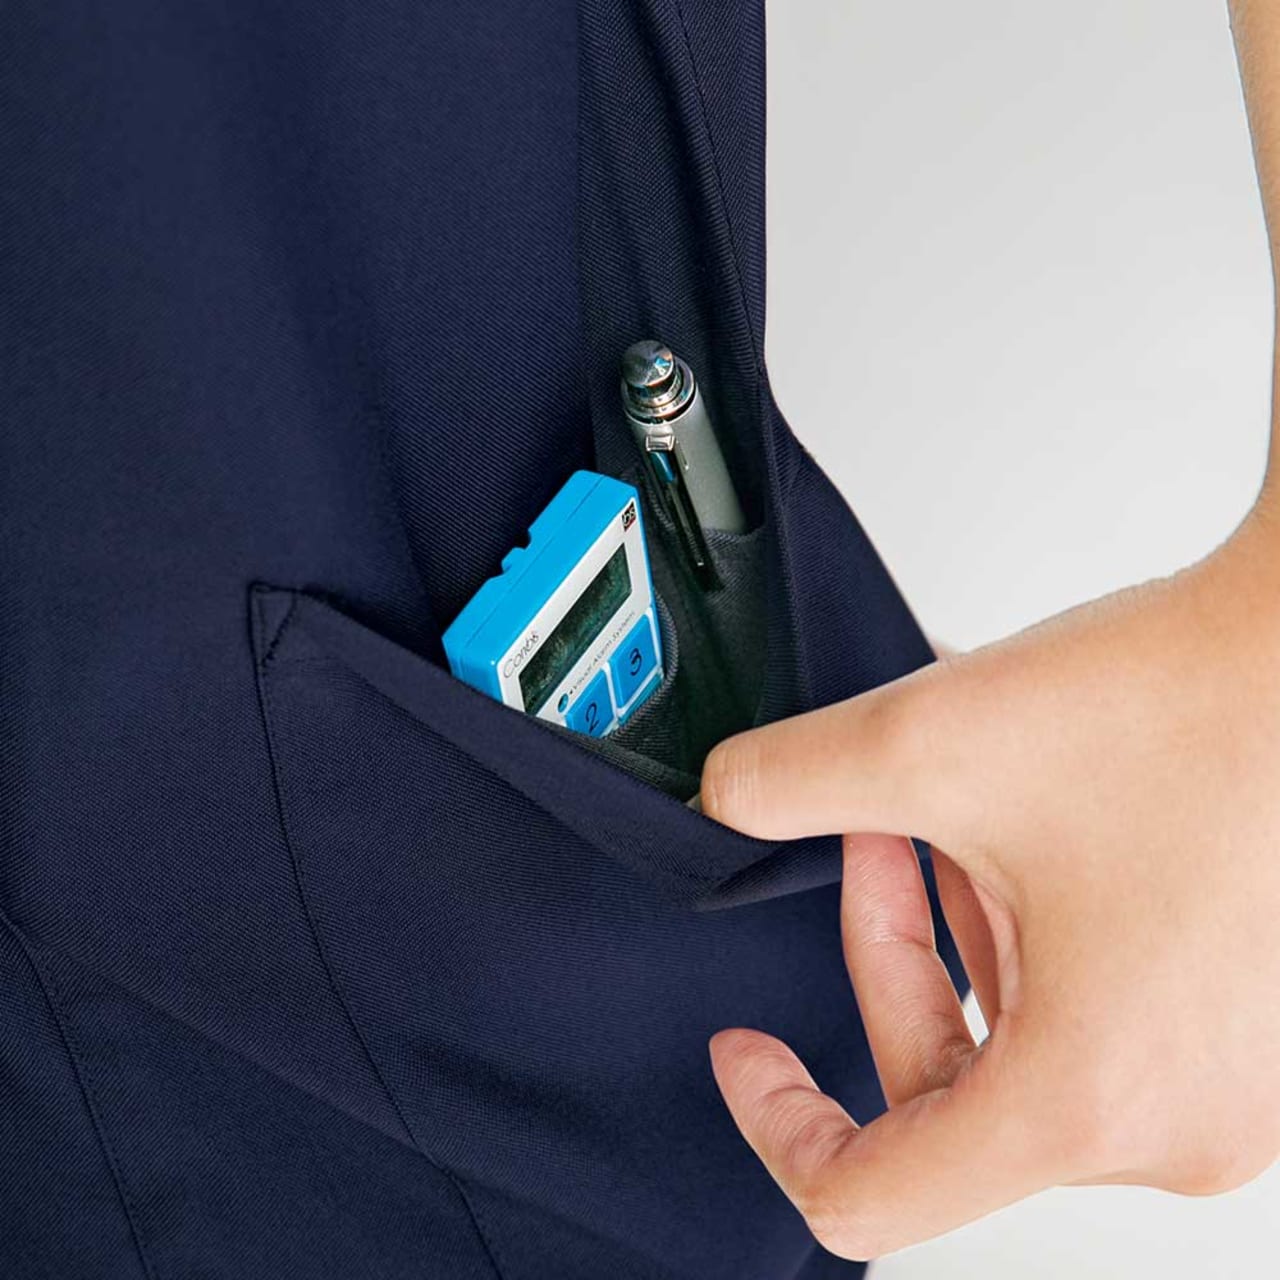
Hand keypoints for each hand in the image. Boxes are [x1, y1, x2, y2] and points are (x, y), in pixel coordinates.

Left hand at [700, 503, 1279, 1260]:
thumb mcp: (925, 744)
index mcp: (1088, 1099)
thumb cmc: (1183, 702)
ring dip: (957, 925)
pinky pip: (1093, 1014)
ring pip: (1016, 1039)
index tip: (749, 1048)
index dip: (779, 1121)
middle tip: (873, 836)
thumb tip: (722, 801)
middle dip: (881, 950)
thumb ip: (780, 784)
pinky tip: (1019, 830)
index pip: (873, 1197)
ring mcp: (1222, 1080)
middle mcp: (1174, 1121)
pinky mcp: (1245, 1026)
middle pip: (942, 1087)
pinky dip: (1028, 933)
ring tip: (951, 812)